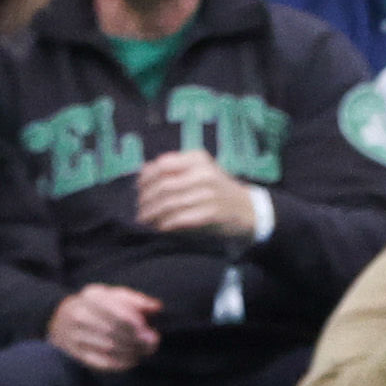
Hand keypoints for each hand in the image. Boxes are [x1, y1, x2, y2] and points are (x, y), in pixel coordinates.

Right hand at [46, 283, 159, 371]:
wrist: (61, 318)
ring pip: (110, 348)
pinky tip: (133, 360)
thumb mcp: (112, 294)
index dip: (136, 324)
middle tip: (153, 342)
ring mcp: (76, 336)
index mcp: (91, 297)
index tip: (149, 330)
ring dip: (132, 351)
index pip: (117, 313)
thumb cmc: (96, 305)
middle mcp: (80, 315)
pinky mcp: (77, 354)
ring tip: (145, 351)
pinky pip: (102, 362)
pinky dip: (121, 363)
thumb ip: (135, 300)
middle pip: (115, 331)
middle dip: (137, 339)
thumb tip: (157, 307)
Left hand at [135, 149, 261, 237]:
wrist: (247, 208)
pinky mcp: (211, 213)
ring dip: (152, 214)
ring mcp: (209, 194)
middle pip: (163, 186)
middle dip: (146, 200)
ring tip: (144, 220)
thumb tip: (142, 174)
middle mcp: (204, 173)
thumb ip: (174, 169)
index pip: (161, 165)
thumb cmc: (217, 189)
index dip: (145, 178)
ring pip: (169, 204)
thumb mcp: (199, 170)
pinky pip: (180, 218)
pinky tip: (160, 227)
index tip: (138, 189)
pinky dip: (166, 223)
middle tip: (139, 209)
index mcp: (198, 158)